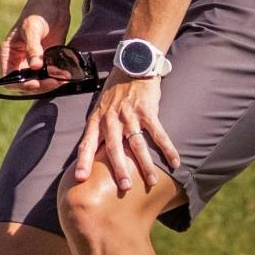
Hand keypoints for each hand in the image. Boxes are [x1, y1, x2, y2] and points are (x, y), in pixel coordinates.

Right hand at [0, 1, 68, 94]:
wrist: (53, 3)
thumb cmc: (37, 12)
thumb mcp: (32, 29)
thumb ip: (33, 49)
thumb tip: (35, 67)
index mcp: (8, 54)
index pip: (8, 79)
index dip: (20, 85)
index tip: (35, 82)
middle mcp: (18, 61)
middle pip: (24, 84)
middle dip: (38, 86)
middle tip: (54, 81)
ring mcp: (33, 62)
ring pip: (38, 82)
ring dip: (49, 84)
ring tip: (62, 79)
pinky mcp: (46, 61)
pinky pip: (49, 75)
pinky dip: (57, 78)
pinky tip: (65, 75)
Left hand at [74, 74, 181, 194]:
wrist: (132, 67)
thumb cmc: (114, 93)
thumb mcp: (99, 110)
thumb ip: (98, 130)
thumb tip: (92, 155)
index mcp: (97, 120)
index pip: (86, 143)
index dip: (83, 161)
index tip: (79, 178)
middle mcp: (111, 119)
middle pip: (114, 148)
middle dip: (119, 168)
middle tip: (125, 187)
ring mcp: (129, 115)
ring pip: (137, 144)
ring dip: (145, 164)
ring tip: (151, 181)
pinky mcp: (147, 111)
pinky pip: (158, 133)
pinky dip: (167, 149)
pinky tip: (174, 162)